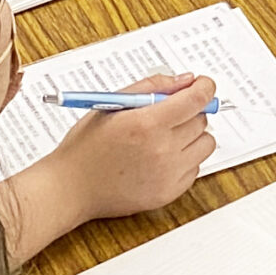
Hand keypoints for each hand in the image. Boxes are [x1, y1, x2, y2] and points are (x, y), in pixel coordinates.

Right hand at [38, 75, 216, 222]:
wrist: (70, 188)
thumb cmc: (87, 146)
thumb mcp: (113, 104)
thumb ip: (153, 86)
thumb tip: (186, 80)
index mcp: (146, 124)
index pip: (196, 99)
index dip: (204, 87)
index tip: (202, 85)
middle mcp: (161, 151)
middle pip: (202, 120)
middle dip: (189, 111)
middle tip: (167, 114)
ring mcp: (167, 175)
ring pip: (205, 144)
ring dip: (192, 136)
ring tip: (165, 137)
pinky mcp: (168, 194)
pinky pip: (195, 168)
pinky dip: (185, 159)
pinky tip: (161, 158)